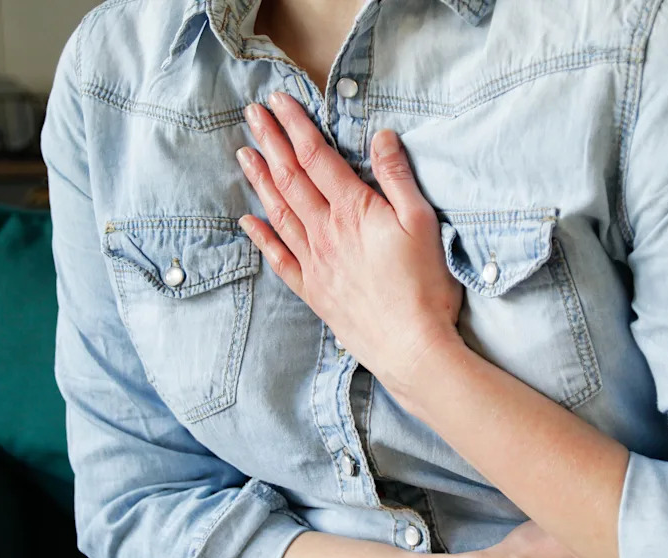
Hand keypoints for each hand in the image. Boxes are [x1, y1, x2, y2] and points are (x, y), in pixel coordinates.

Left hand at [235, 92, 463, 396]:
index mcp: (353, 211)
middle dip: (269, 142)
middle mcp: (325, 232)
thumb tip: (380, 136)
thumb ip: (397, 177)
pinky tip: (248, 221)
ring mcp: (315, 262)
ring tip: (243, 154)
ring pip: (279, 212)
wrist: (411, 346)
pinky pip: (279, 259)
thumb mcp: (422, 222)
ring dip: (259, 180)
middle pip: (290, 178)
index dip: (294, 125)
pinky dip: (261, 237)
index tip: (277, 101)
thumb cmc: (424, 286)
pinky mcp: (314, 290)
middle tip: (251, 115)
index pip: (315, 157)